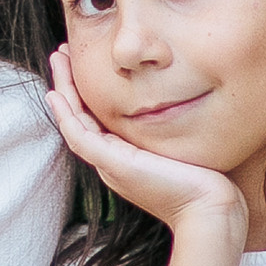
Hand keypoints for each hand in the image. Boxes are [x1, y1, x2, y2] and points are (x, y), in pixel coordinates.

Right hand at [44, 48, 249, 247]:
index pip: (96, 120)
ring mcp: (109, 164)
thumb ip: (172, 129)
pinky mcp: (113, 164)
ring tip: (57, 60)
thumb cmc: (205, 182)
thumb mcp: (181, 147)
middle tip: (61, 55)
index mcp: (125, 159)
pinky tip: (57, 94)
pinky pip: (79, 136)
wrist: (208, 209)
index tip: (82, 64)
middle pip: (79, 118)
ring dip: (63, 90)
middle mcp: (112, 162)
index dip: (85, 93)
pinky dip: (65, 115)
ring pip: (73, 123)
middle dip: (69, 85)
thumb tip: (184, 102)